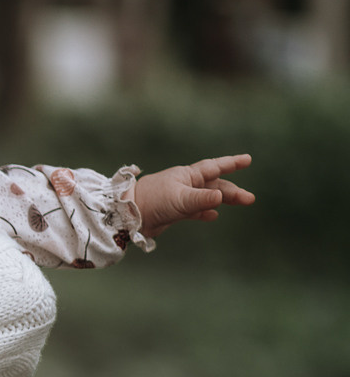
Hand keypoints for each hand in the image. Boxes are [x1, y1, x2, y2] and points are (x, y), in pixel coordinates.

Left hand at [132, 154, 253, 237]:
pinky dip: (204, 212)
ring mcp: (179, 197)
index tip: (248, 159)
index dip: (231, 163)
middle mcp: (185, 184)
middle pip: (214, 184)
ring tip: (241, 202)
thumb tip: (221, 197)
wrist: (127, 215)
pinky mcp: (173, 211)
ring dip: (223, 200)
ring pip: (207, 197)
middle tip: (250, 198)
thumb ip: (201, 199)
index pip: (214, 167)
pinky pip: (194, 210)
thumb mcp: (180, 199)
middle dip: (232, 190)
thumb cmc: (152, 200)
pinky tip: (213, 216)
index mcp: (187, 175)